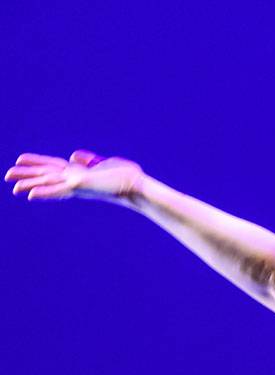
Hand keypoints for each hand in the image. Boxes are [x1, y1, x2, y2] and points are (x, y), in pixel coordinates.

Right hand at [4, 150, 143, 202]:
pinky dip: (43, 193)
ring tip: (13, 188)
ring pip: (47, 184)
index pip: (52, 167)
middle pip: (45, 176)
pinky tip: (29, 195)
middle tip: (6, 177)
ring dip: (30, 185)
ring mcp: (76, 184)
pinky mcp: (80, 186)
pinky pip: (57, 190)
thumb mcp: (103, 163)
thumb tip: (72, 155)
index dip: (36, 163)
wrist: (137, 186)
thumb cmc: (126, 178)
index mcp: (78, 174)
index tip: (19, 160)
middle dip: (26, 176)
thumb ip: (87, 160)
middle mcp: (74, 180)